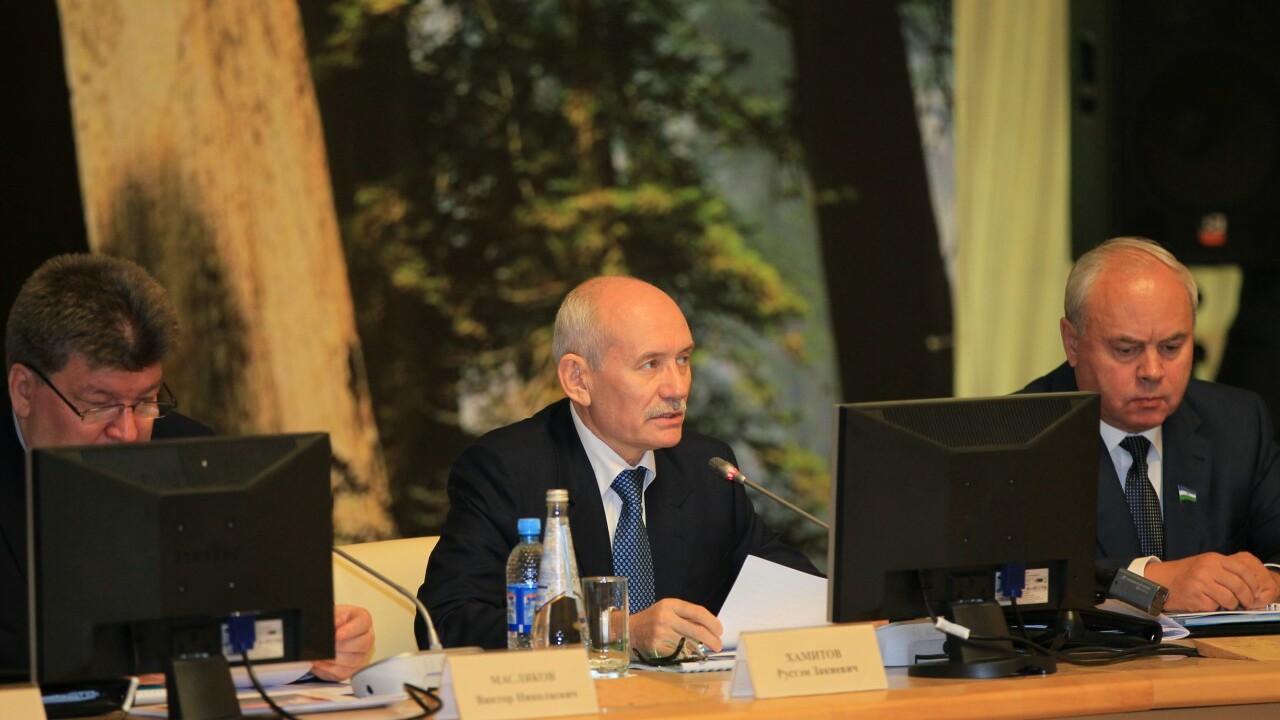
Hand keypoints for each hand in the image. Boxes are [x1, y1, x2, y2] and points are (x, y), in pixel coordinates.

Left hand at [309, 604, 374, 681]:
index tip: (337, 634)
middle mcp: (367, 638)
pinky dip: (329, 668)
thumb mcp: (332, 614)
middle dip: (342, 646)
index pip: (363, 623)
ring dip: (334, 659)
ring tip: (320, 655)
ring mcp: (361, 655)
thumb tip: (335, 624)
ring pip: (352, 660)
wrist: (328, 633)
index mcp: (363, 620)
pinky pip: (343, 672)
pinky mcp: (352, 669)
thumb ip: (334, 616)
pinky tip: (320, 662)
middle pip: (362, 644)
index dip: (350, 630)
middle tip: (327, 646)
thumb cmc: (332, 622)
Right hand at [628, 598, 722, 657]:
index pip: (697, 612)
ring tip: (705, 650)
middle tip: (718, 645)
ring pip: (689, 644)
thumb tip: (709, 628)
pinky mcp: (656, 647)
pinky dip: (686, 654)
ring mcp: (660, 633)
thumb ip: (686, 616)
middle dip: (711, 640)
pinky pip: (678, 653)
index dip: (712, 622)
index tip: (719, 630)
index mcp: (670, 605)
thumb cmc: (653, 619)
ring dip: (700, 649)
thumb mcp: (668, 610)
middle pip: (696, 630)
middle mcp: (665, 617)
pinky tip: (689, 654)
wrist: (629, 629)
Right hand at [1144, 552, 1279, 611]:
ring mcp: (1201, 583)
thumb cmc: (1185, 574)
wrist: (1161, 580)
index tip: (1255, 591)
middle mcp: (1208, 569)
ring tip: (1226, 604)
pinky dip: (1214, 607)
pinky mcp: (1196, 598)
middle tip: (1247, 603)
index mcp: (1213, 559)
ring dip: (1231, 605)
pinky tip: (1207, 603)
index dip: (1253, 583)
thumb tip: (1248, 585)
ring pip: (1230, 599)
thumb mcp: (1205, 564)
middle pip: (1239, 586)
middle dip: (1247, 598)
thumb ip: (1225, 570)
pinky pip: (1215, 606)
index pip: (1243, 570)